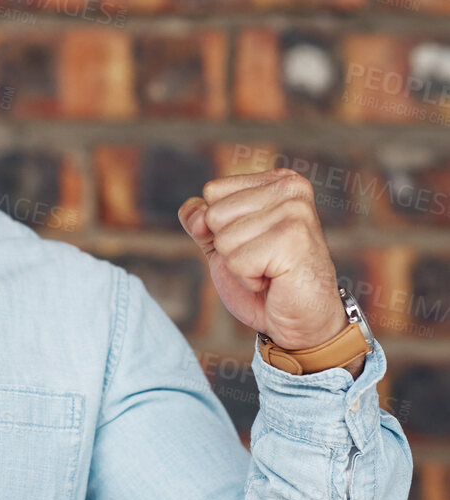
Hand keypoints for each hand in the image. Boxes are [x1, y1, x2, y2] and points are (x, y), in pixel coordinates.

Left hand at [177, 168, 353, 357]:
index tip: (253, 242)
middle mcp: (291, 189)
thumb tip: (197, 215)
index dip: (220, 227)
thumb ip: (200, 220)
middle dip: (229, 247)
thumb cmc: (265, 279)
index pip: (212, 192)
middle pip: (214, 214)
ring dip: (240, 265)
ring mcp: (295, 212)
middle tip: (263, 259)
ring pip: (224, 239)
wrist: (302, 319)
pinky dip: (248, 279)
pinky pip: (236, 261)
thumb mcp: (223, 243)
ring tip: (270, 270)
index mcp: (278, 180)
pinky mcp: (293, 240)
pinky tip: (275, 279)